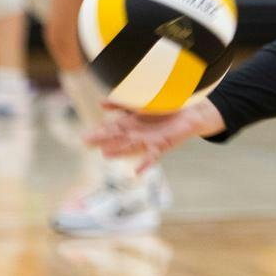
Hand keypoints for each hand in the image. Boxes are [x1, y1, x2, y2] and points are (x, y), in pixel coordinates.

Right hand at [86, 95, 225, 172]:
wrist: (190, 114)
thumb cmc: (164, 110)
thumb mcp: (142, 103)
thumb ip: (123, 103)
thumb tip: (100, 103)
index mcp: (131, 123)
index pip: (112, 127)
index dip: (100, 131)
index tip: (85, 137)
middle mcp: (136, 134)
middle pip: (118, 136)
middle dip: (104, 140)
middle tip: (87, 144)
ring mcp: (148, 141)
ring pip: (130, 146)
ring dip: (119, 150)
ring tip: (106, 154)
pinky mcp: (162, 146)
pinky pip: (152, 157)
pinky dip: (145, 164)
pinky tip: (136, 172)